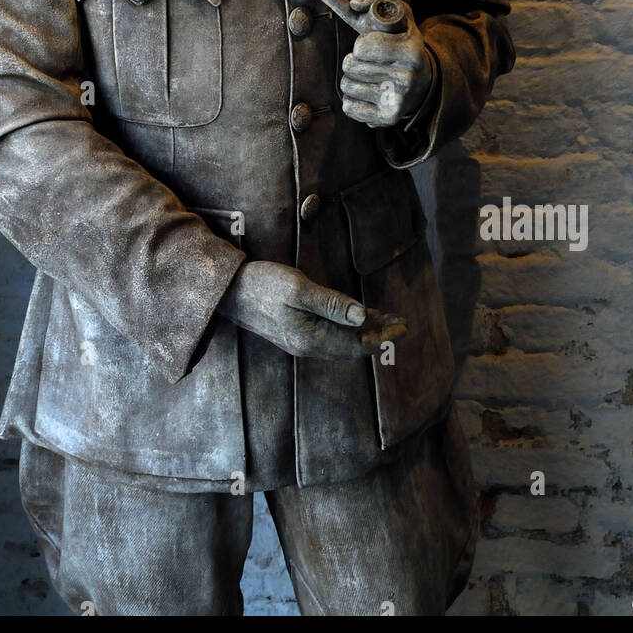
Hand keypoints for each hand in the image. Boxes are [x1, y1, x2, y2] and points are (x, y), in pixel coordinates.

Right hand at [217, 260, 405, 360]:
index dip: (383, 335)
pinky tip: (356, 317)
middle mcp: (308, 347)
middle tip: (401, 323)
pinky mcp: (294, 332)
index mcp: (311, 339)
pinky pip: (330, 335)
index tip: (404, 326)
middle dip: (378, 334)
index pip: (357, 344)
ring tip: (386, 319)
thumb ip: (332, 304)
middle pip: (352, 346)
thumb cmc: (263, 285)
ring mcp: (300, 341)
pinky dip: (348, 327)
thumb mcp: (298, 289)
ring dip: (365, 331)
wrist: (227, 291)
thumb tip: (362, 318)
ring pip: (342, 341)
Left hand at [339, 0, 431, 127]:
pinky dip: (353, 100)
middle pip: (350, 65)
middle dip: (354, 60)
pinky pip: (348, 106)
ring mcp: (398, 101)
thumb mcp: (398, 13)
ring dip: (352, 78)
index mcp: (412, 50)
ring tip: (370, 76)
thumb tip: (354, 5)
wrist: (423, 83)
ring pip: (346, 85)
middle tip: (370, 62)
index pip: (361, 47)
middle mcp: (408, 77)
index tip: (373, 45)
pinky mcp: (387, 119)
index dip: (361, 44)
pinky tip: (369, 94)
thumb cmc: (402, 41)